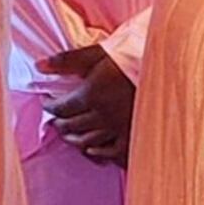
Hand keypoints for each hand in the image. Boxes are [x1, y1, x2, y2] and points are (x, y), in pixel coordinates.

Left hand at [43, 44, 135, 165]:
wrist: (164, 65)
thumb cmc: (131, 55)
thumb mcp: (98, 53)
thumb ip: (67, 60)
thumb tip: (39, 66)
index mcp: (91, 94)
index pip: (61, 108)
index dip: (51, 106)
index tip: (48, 103)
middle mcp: (102, 114)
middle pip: (71, 125)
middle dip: (60, 122)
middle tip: (56, 118)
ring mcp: (118, 126)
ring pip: (87, 140)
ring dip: (73, 139)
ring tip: (68, 133)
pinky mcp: (133, 133)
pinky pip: (111, 151)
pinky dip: (98, 152)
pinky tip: (91, 149)